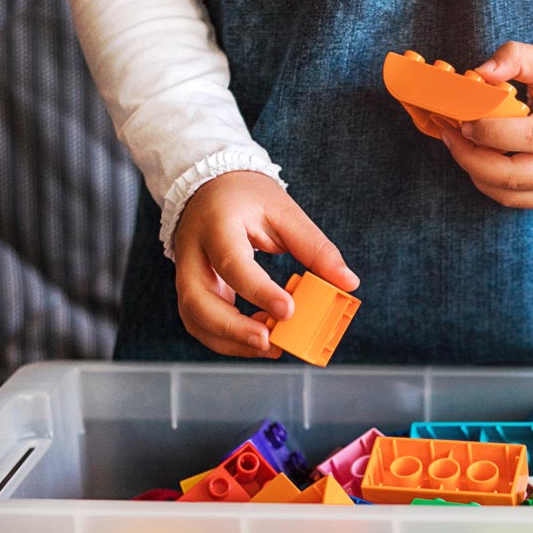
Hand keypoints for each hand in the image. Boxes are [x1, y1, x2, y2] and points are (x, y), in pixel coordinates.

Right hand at [172, 171, 358, 357]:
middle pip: (197, 301)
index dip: (259, 291)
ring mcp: (185, 273)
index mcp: (217, 225)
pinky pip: (200, 323)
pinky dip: (227, 339)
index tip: (288, 311)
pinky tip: (258, 338)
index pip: (232, 263)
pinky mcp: (189, 289)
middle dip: (233, 329)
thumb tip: (347, 282)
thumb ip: (315, 248)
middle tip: (269, 341)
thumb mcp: (284, 212)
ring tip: (269, 344)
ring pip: (194, 319)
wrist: (210, 188)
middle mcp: (192, 252)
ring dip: (230, 340)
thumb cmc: (247, 198)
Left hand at [437, 41, 532, 208]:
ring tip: (460, 148)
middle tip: (452, 137)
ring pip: (510, 195)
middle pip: (514, 175)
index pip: (530, 137)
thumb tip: (481, 72)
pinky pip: (516, 201)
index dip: (491, 132)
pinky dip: (491, 184)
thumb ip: (518, 58)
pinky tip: (480, 162)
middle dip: (472, 158)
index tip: (466, 121)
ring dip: (476, 173)